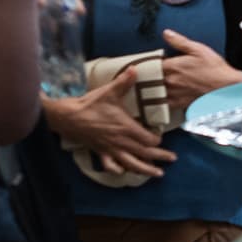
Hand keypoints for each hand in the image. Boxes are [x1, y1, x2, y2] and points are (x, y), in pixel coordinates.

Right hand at [42, 72, 175, 178]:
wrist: (68, 117)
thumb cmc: (90, 105)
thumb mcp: (109, 91)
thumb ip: (124, 81)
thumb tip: (135, 68)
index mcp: (126, 128)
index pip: (148, 139)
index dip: (157, 140)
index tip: (162, 138)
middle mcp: (121, 142)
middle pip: (144, 154)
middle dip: (160, 157)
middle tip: (172, 159)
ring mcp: (110, 149)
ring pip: (131, 164)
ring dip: (146, 170)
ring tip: (157, 174)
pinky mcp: (100, 152)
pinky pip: (111, 166)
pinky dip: (118, 171)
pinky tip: (124, 172)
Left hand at [157, 27, 241, 112]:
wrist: (226, 88)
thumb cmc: (215, 69)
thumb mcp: (198, 49)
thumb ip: (180, 41)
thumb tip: (167, 33)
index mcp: (173, 66)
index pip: (152, 64)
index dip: (151, 63)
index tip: (152, 62)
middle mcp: (171, 81)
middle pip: (151, 79)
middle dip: (150, 76)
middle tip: (150, 74)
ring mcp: (174, 94)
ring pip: (155, 92)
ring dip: (153, 89)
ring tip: (155, 85)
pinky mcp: (179, 104)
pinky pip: (163, 104)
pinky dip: (160, 101)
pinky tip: (162, 98)